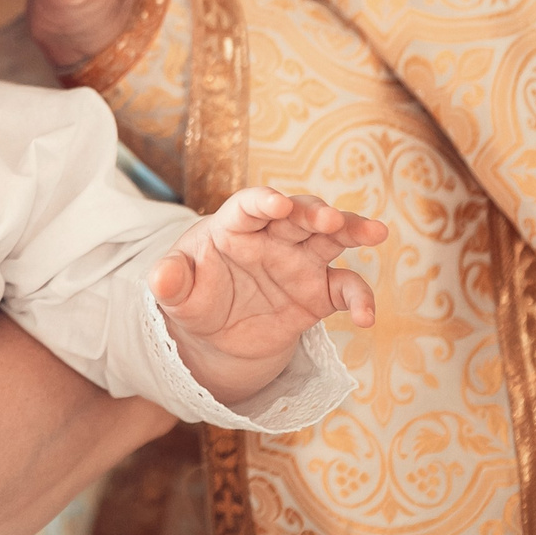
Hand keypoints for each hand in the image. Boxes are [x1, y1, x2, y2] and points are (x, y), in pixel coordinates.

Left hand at [150, 187, 385, 406]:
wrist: (218, 333)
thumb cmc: (195, 295)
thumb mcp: (175, 293)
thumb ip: (169, 281)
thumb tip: (160, 278)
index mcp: (234, 226)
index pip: (249, 205)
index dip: (263, 201)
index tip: (277, 204)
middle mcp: (273, 237)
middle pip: (299, 214)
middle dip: (315, 212)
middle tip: (330, 219)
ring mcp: (300, 262)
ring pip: (332, 238)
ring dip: (353, 230)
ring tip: (375, 232)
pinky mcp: (320, 293)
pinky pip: (345, 289)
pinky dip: (360, 299)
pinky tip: (366, 318)